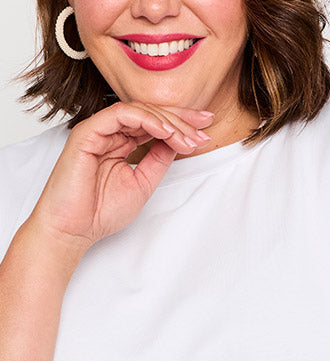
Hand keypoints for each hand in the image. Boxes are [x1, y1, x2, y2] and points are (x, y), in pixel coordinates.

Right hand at [29, 101, 213, 250]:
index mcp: (122, 144)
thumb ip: (158, 161)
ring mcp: (99, 131)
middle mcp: (111, 134)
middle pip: (150, 114)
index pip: (155, 126)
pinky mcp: (87, 132)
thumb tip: (179, 143)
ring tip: (188, 137)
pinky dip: (146, 120)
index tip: (205, 132)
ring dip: (168, 122)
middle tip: (204, 126)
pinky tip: (165, 131)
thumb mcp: (142, 184)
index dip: (181, 125)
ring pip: (139, 111)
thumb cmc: (100, 212)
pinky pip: (121, 115)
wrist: (73, 229)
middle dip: (180, 119)